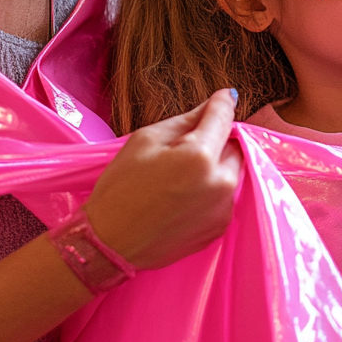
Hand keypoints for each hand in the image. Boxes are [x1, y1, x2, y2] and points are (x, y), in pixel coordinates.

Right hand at [84, 89, 241, 269]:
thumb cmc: (121, 187)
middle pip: (232, 145)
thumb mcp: (146, 139)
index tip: (223, 96)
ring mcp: (224, 208)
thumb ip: (187, 119)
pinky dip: (212, 190)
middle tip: (185, 149)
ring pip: (232, 171)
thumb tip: (218, 102)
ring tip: (182, 176)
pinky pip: (225, 196)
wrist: (109, 244)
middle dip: (216, 140)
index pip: (223, 117)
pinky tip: (184, 197)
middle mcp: (222, 183)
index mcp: (200, 157)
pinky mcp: (220, 227)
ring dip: (216, 166)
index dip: (222, 103)